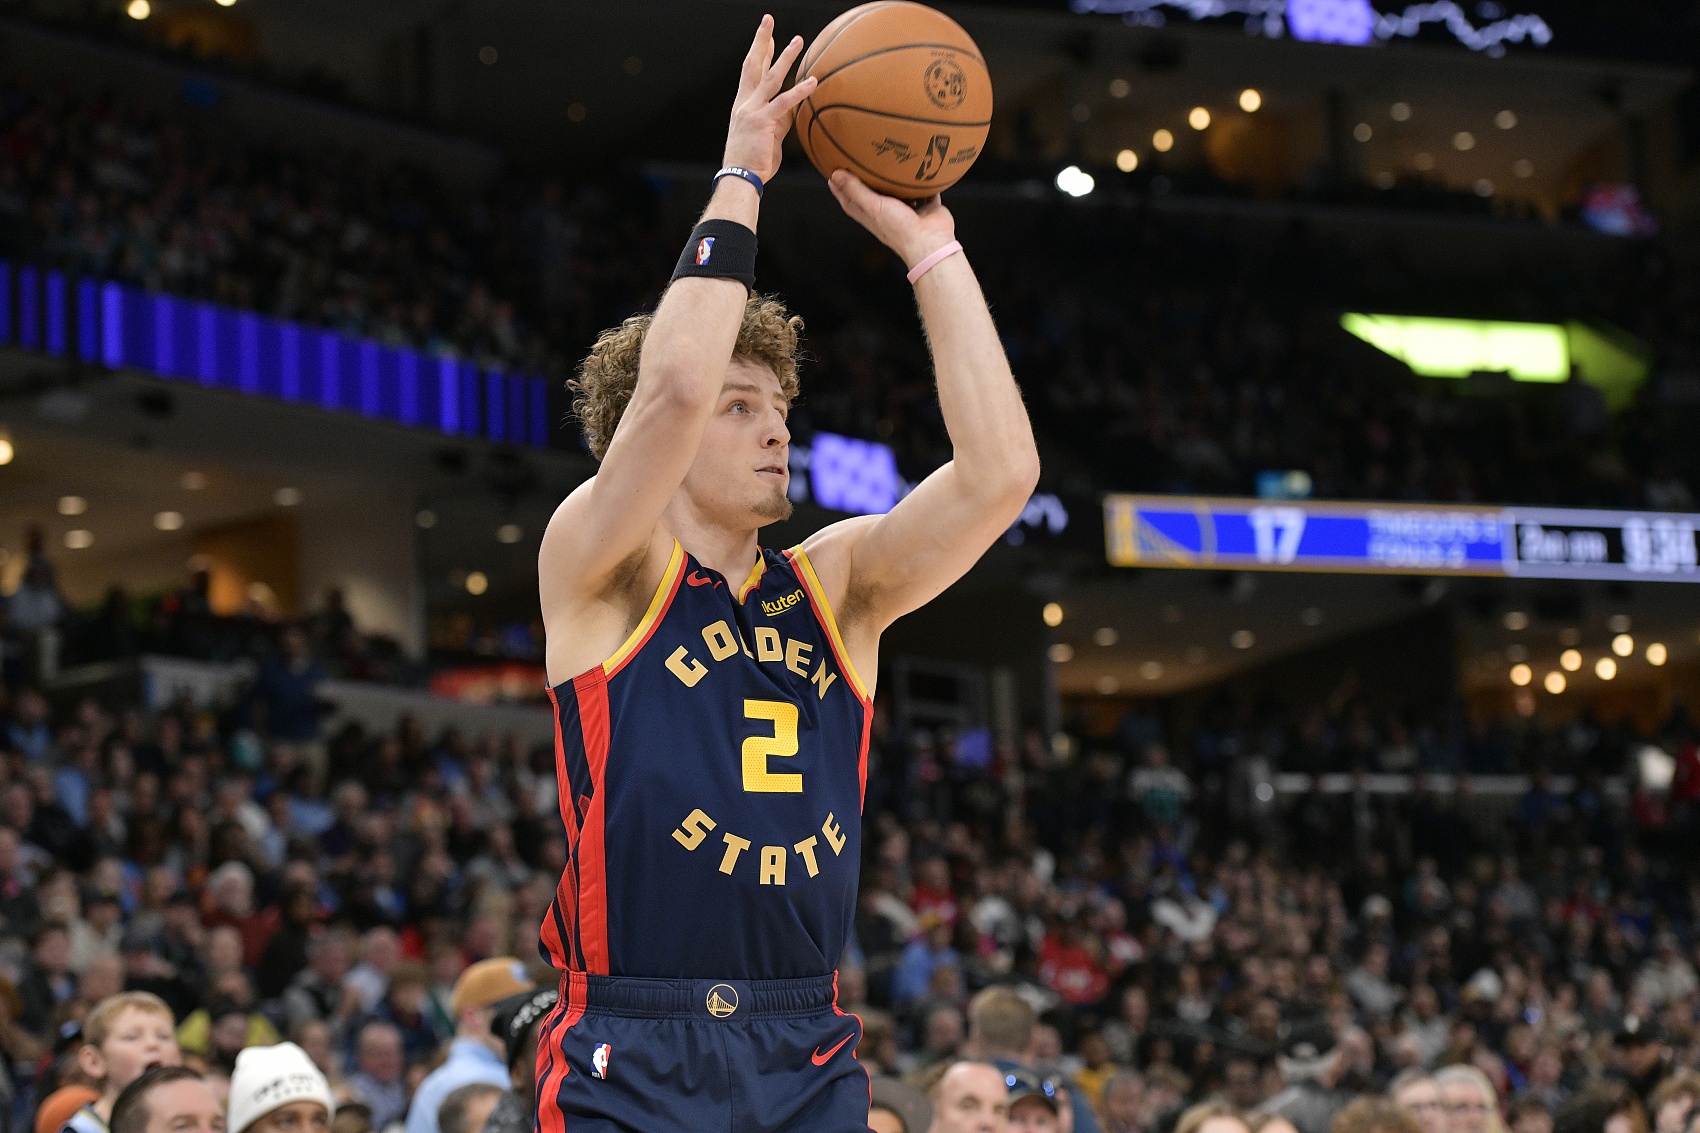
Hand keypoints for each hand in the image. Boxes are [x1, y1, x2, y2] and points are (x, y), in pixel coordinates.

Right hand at [723, 16, 815, 182]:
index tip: (766, 37)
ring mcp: (752, 111)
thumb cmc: (754, 162)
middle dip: (761, 40)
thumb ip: (779, 119)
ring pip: (770, 77)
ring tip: (798, 41)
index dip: (760, 53)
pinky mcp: (763, 122)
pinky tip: (812, 81)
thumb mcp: (767, 136)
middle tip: (768, 20)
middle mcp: (745, 103)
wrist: (740, 178)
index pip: (751, 72)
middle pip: (753, 64)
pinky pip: (784, 103)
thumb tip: (794, 109)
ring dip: (784, 57)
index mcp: (743, 105)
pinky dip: (799, 91)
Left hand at [827, 171, 957, 268]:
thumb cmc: (901, 230)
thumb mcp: (874, 207)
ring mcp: (909, 212)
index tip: (834, 174)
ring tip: (895, 162)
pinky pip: (927, 193)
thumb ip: (856, 190)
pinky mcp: (927, 209)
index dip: (841, 189)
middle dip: (869, 180)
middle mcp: (889, 214)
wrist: (930, 242)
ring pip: (901, 193)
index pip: (851, 201)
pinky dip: (927, 184)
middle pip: (875, 195)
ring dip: (898, 181)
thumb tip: (836, 176)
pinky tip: (926, 171)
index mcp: (872, 216)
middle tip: (864, 162)